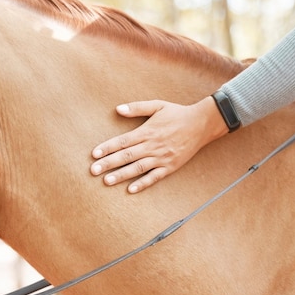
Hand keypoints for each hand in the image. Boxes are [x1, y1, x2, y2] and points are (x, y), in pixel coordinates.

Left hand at [90, 96, 227, 192]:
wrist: (201, 124)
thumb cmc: (177, 114)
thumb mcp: (157, 105)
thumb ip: (137, 108)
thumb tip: (117, 109)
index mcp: (146, 131)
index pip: (122, 141)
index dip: (107, 148)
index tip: (94, 154)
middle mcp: (152, 146)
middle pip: (126, 156)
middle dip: (108, 163)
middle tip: (93, 171)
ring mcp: (161, 158)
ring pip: (137, 168)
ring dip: (121, 175)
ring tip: (106, 181)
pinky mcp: (170, 166)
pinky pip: (154, 177)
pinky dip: (143, 183)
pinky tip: (131, 189)